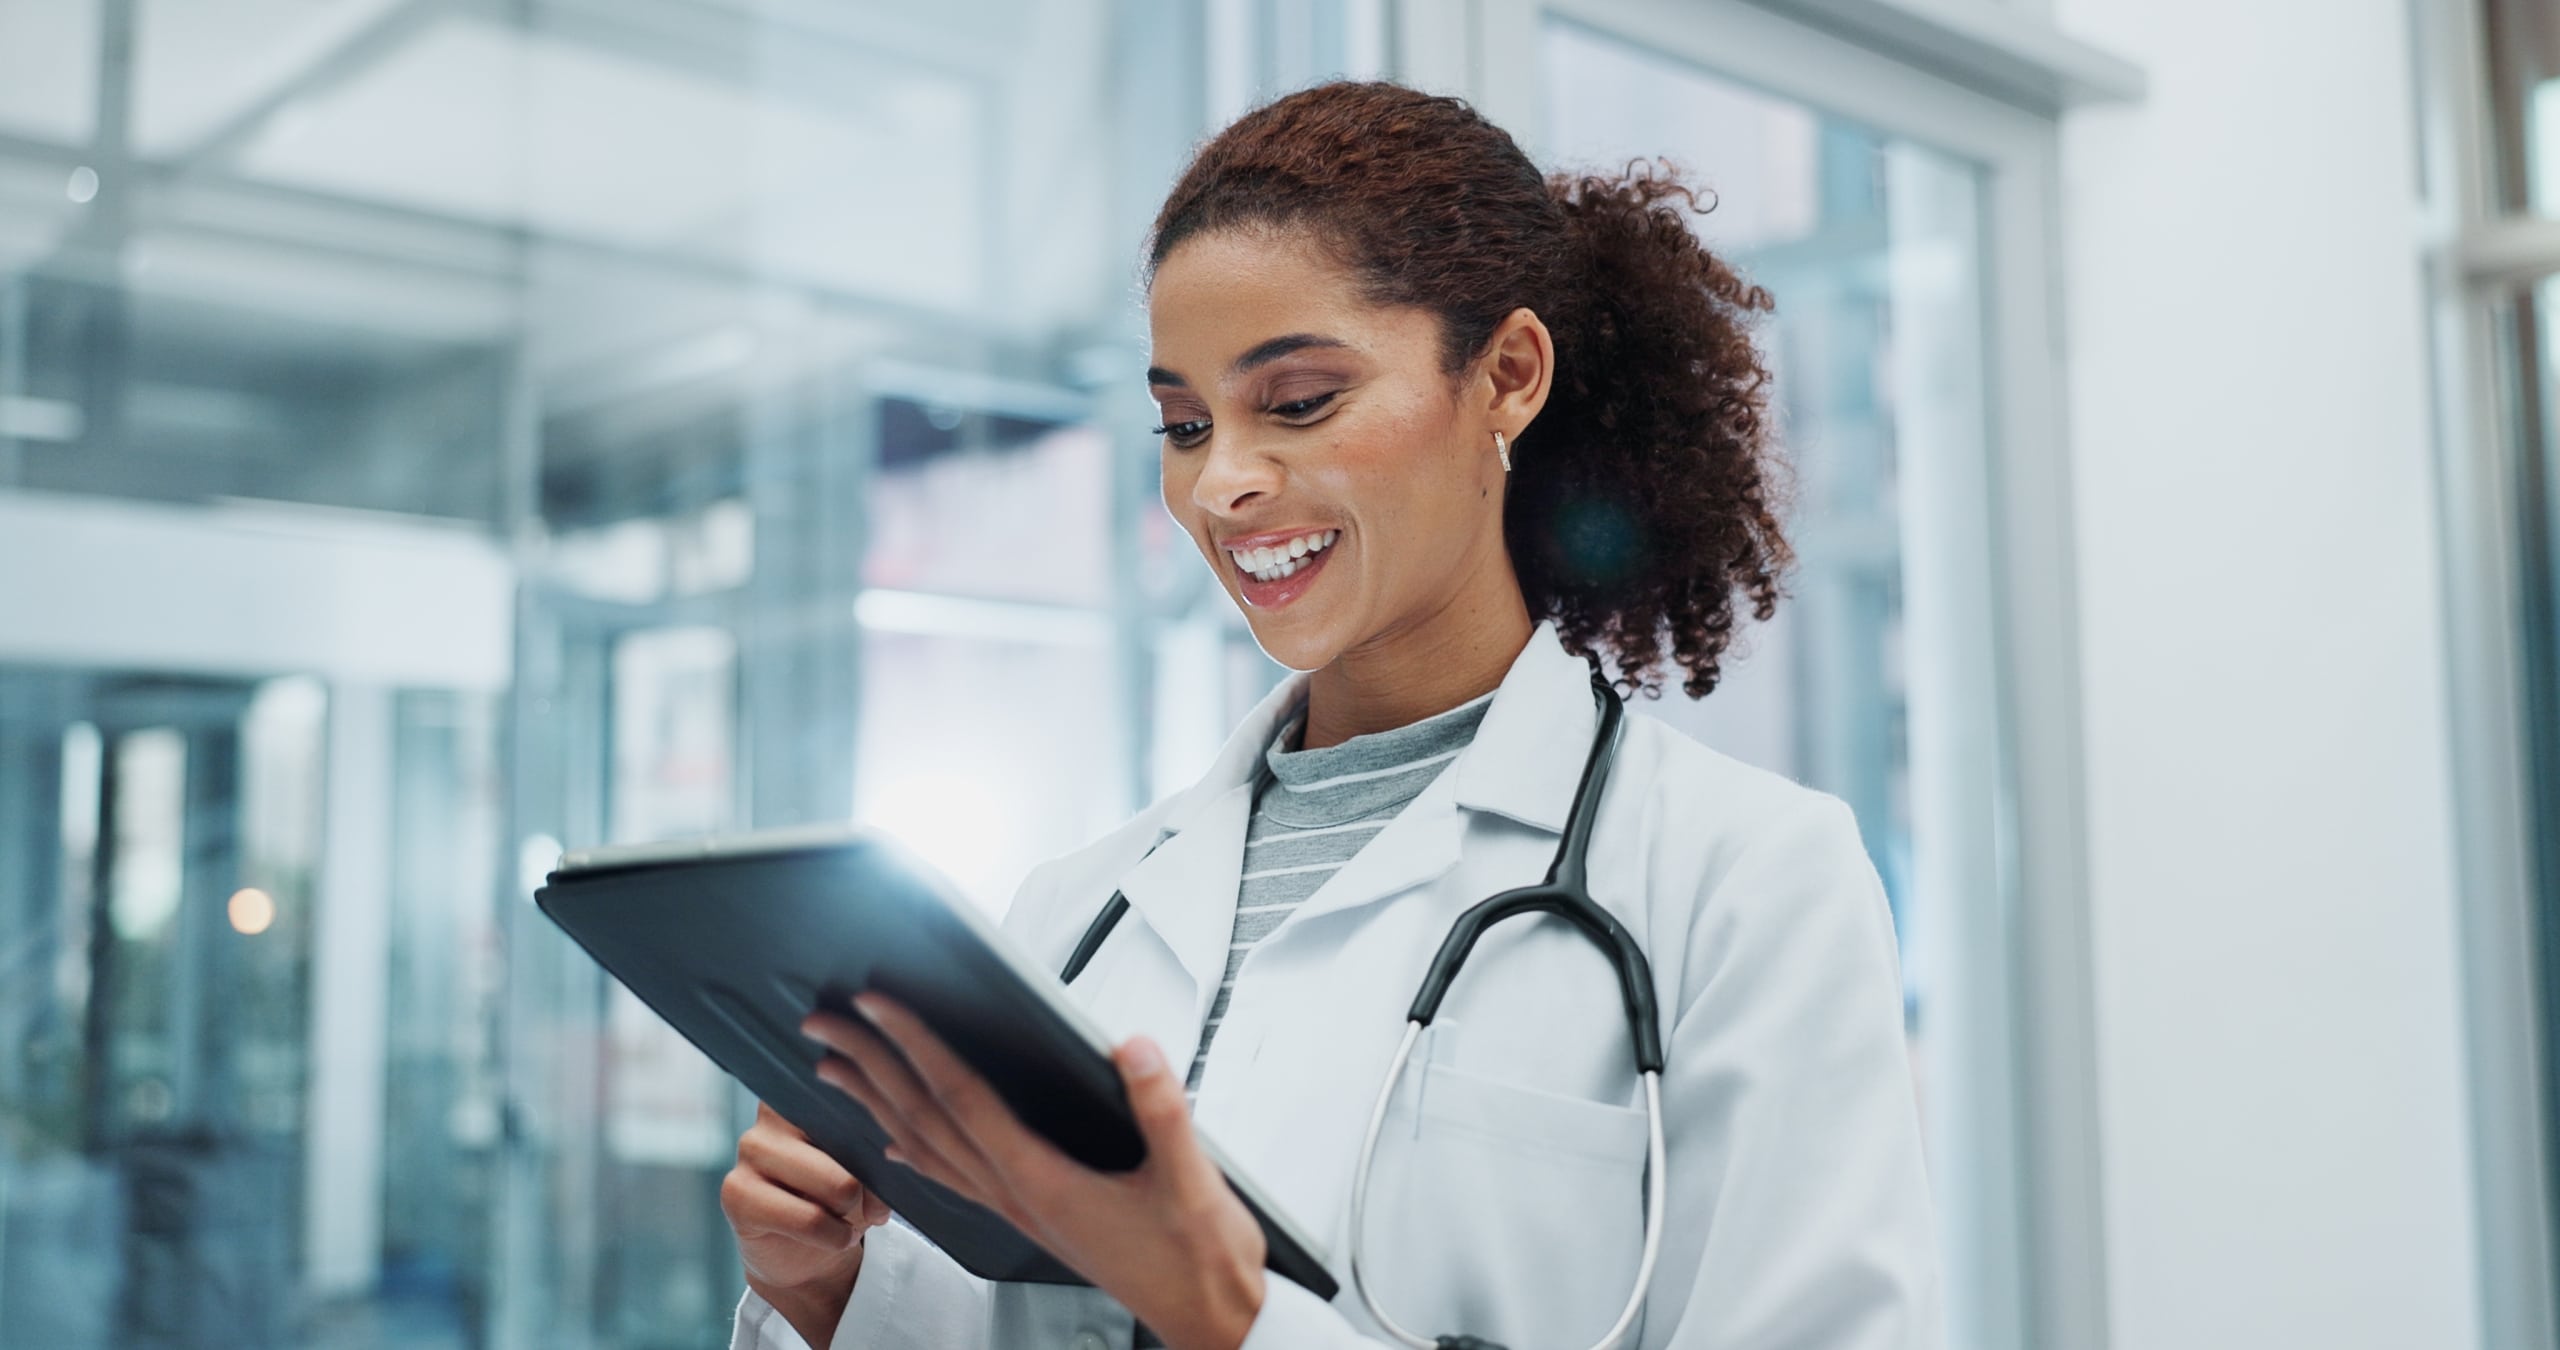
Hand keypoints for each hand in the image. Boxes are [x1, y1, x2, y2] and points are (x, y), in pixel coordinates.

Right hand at [720, 1101, 892, 1348]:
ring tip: (850, 1221)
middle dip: (875, 1184)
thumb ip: (878, 1149)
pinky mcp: (736, 1191)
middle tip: (876, 1206)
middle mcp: (774, 1111)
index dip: (887, 1143)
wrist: (807, 1254)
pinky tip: (834, 1237)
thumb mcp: (869, 1167)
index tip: (897, 1166)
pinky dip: (834, 1236)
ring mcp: (750, 1147)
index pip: (860, 1103)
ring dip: (853, 1213)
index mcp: (810, 1091)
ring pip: (837, 1184)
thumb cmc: (842, 1197)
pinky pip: (808, 1219)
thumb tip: (895, 1157)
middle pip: (854, 1142)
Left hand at [803, 996, 1266, 1349]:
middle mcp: (1016, 1194)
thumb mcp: (1195, 1180)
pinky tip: (893, 1142)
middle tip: (824, 1023)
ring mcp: (1017, 1209)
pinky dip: (914, 1151)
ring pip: (926, 1146)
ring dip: (875, 1102)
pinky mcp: (1030, 1218)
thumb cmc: (1201, 1257)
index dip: (916, 1043)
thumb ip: (1163, 1109)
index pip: (962, 1096)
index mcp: (1043, 1179)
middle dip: (870, 1063)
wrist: (1209, 1321)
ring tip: (833, 1070)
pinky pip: (952, 1177)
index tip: (878, 1003)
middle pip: (924, 1116)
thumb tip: (1130, 1047)